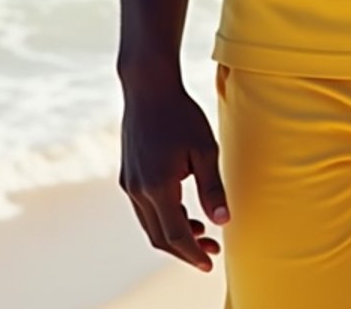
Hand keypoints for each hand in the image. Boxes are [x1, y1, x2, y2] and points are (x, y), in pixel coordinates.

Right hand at [119, 73, 229, 271]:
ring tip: (201, 231)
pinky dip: (162, 218)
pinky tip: (182, 210)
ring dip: (173, 234)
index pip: (175, 235)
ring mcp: (129, 183)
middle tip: (211, 251)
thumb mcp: (205, 149)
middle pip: (159, 237)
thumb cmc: (181, 114)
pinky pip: (144, 209)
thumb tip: (223, 222)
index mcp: (158, 186)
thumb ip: (212, 188)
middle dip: (185, 249)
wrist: (148, 88)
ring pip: (150, 225)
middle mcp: (138, 190)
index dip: (193, 253)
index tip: (210, 262)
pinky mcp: (128, 175)